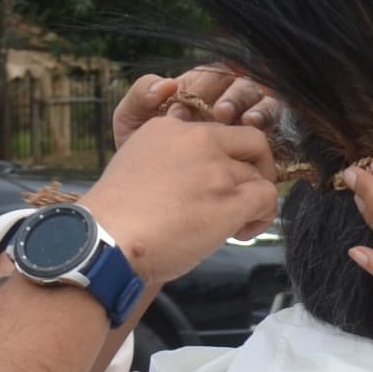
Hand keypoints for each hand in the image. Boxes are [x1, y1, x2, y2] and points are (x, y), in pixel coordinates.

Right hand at [79, 113, 283, 286]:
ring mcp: (215, 169)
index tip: (219, 180)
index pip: (220, 131)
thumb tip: (197, 176)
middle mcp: (197, 140)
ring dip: (255, 201)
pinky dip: (263, 217)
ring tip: (234, 225)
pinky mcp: (229, 200)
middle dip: (257, 168)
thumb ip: (171, 160)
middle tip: (244, 196)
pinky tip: (241, 232)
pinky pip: (268, 199)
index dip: (229, 156)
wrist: (104, 242)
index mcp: (170, 129)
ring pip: (261, 176)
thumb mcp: (137, 165)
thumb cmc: (116, 218)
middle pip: (253, 142)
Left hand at [113, 67, 276, 148]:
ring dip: (258, 106)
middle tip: (221, 114)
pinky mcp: (262, 140)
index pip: (211, 75)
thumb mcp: (132, 124)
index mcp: (195, 92)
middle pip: (241, 84)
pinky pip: (275, 121)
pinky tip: (257, 130)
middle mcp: (224, 101)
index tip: (190, 109)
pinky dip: (269, 120)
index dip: (205, 87)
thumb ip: (140, 96)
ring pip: (263, 98)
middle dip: (233, 96)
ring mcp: (246, 118)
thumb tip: (168, 83)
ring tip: (248, 121)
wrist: (152, 200)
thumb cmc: (143, 159)